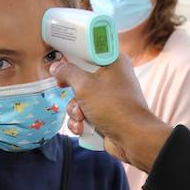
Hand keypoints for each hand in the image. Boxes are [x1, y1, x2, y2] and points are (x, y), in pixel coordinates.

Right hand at [50, 56, 171, 171]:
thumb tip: (56, 66)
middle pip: (81, 76)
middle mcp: (113, 76)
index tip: (62, 61)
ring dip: (74, 109)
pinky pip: (85, 112)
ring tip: (80, 117)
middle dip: (71, 91)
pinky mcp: (106, 112)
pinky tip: (82, 128)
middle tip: (64, 89)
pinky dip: (80, 120)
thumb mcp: (85, 85)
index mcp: (113, 61)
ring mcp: (109, 96)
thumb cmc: (113, 106)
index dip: (73, 56)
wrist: (133, 138)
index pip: (89, 50)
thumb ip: (68, 73)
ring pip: (80, 97)